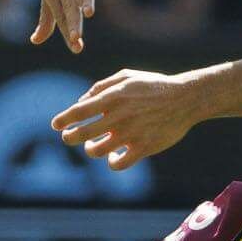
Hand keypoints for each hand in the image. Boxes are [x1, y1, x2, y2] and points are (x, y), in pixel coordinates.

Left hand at [51, 68, 204, 170]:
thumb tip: (81, 102)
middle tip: (68, 137)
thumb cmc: (153, 86)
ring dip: (90, 149)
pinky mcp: (143, 148)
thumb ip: (101, 87)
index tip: (56, 125)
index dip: (63, 119)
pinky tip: (114, 155)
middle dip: (69, 137)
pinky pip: (118, 164)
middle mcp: (119, 117)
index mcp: (113, 98)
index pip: (79, 112)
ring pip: (97, 151)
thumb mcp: (127, 77)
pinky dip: (112, 162)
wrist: (186, 98)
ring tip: (93, 144)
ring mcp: (131, 134)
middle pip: (81, 134)